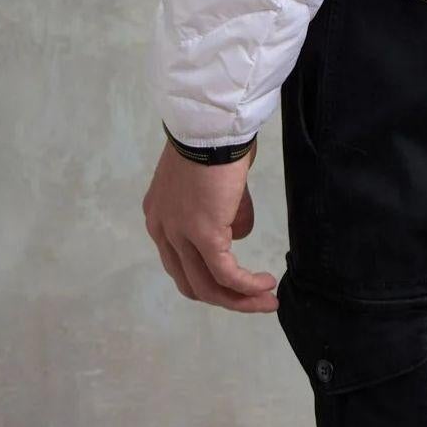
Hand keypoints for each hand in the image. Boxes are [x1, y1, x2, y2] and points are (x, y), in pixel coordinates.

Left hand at [142, 135, 279, 312]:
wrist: (212, 126)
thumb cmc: (215, 142)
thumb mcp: (216, 182)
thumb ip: (223, 210)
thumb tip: (236, 232)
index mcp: (160, 216)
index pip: (179, 261)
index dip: (208, 276)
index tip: (236, 280)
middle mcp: (162, 230)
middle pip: (190, 281)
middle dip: (224, 297)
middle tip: (253, 299)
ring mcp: (180, 235)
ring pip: (207, 286)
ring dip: (239, 299)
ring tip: (266, 300)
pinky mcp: (204, 236)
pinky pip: (226, 274)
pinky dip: (247, 286)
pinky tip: (266, 285)